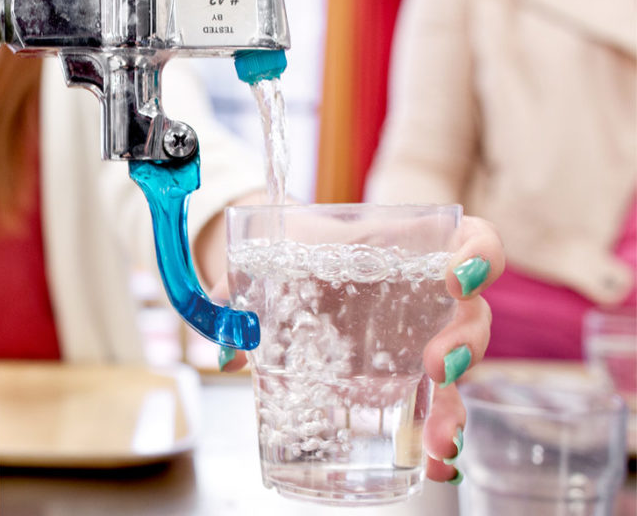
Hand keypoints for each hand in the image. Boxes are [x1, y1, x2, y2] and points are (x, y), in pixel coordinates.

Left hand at [213, 214, 503, 483]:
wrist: (281, 261)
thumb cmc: (292, 250)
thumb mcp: (268, 258)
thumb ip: (241, 296)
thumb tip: (228, 351)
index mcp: (402, 248)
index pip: (468, 240)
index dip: (479, 255)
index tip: (457, 279)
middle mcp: (422, 295)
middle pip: (471, 315)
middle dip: (465, 344)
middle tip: (439, 366)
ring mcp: (417, 338)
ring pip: (458, 369)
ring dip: (455, 406)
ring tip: (440, 440)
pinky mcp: (404, 378)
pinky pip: (435, 406)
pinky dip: (440, 437)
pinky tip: (438, 467)